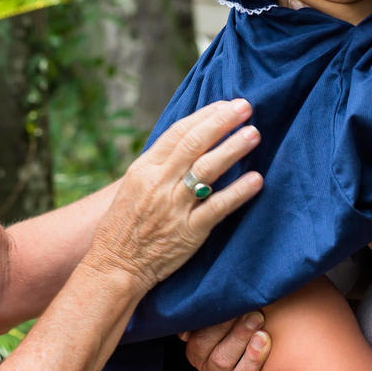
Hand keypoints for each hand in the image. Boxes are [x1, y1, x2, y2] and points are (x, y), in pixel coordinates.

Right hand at [83, 100, 263, 289]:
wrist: (114, 266)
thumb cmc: (126, 224)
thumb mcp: (135, 185)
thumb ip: (161, 164)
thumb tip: (190, 140)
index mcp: (144, 168)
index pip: (178, 132)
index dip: (205, 115)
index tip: (226, 104)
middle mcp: (158, 183)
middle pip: (194, 144)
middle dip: (222, 122)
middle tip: (246, 107)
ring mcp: (173, 207)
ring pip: (207, 170)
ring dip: (233, 149)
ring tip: (253, 134)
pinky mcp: (188, 232)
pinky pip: (217, 208)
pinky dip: (238, 192)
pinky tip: (257, 179)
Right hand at [180, 312, 286, 370]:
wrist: (248, 350)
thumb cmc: (230, 325)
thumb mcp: (210, 322)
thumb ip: (204, 317)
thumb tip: (188, 326)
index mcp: (199, 355)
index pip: (201, 343)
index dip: (219, 326)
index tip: (237, 306)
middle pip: (220, 361)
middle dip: (239, 337)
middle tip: (256, 316)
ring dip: (253, 360)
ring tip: (265, 337)